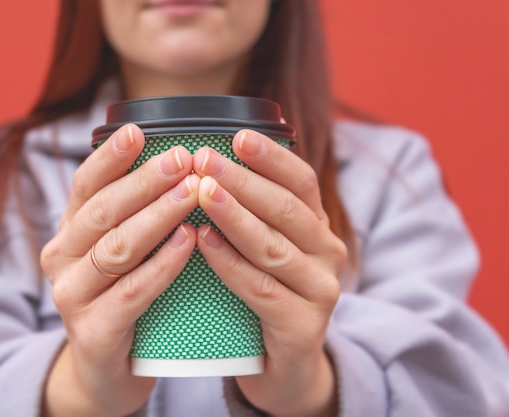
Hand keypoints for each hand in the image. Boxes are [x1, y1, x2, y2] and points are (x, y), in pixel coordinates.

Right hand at [40, 124, 199, 416]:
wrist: (108, 368)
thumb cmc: (124, 298)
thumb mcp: (123, 250)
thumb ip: (135, 213)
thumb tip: (178, 159)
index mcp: (69, 231)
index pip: (85, 185)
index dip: (110, 157)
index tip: (139, 131)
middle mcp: (62, 258)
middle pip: (102, 210)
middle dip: (143, 181)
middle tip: (183, 159)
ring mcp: (72, 296)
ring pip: (117, 247)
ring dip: (156, 216)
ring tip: (192, 192)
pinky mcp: (93, 331)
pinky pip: (131, 291)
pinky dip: (162, 264)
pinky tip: (190, 241)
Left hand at [193, 129, 345, 416]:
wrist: (282, 368)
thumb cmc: (263, 296)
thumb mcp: (264, 248)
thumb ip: (250, 213)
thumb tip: (207, 165)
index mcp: (317, 227)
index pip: (301, 182)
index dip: (272, 157)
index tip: (237, 136)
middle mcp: (327, 254)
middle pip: (286, 209)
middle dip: (244, 181)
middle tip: (204, 159)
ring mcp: (320, 292)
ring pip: (273, 246)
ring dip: (235, 216)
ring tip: (201, 193)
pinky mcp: (303, 327)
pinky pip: (262, 290)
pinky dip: (231, 264)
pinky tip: (204, 243)